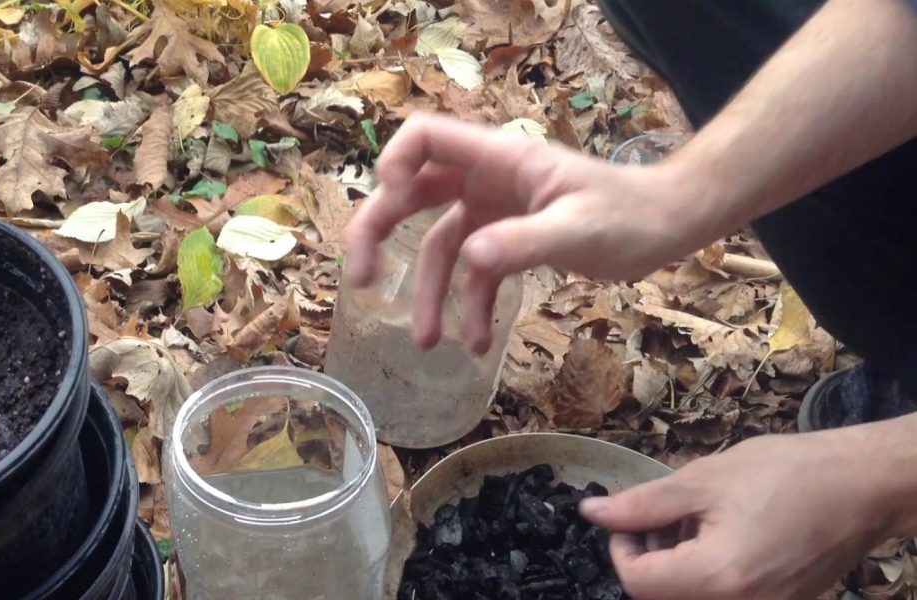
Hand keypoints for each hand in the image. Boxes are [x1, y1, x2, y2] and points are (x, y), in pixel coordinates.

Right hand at [344, 112, 715, 353]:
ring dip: (431, 293)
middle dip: (379, 234)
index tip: (391, 205)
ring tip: (427, 343)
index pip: (425, 137)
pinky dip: (473, 307)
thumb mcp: (578, 229)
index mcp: (498, 159)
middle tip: (360, 279)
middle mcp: (486, 181)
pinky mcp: (510, 242)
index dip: (395, 164)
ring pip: (440, 246)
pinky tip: (479, 344)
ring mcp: (495, 212)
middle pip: (411, 194)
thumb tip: (470, 260)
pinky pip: (476, 274)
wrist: (669, 228)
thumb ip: (523, 243)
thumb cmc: (631, 215)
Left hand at [579, 431, 891, 599]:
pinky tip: (721, 535)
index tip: (629, 519)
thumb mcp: (702, 481)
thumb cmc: (786, 474)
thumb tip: (592, 514)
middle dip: (649, 557)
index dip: (620, 548)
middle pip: (661, 596)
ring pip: (690, 597)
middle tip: (661, 516)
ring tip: (695, 520)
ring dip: (676, 564)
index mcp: (716, 578)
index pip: (637, 583)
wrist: (861, 485)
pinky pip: (723, 597)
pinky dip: (707, 571)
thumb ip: (641, 505)